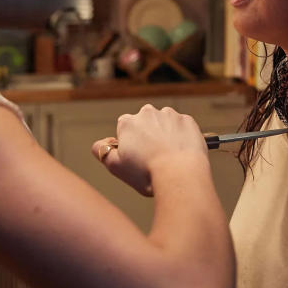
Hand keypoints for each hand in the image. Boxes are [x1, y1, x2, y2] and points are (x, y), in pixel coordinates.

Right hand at [91, 105, 206, 196]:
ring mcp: (170, 115)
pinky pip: (183, 128)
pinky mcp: (188, 121)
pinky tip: (182, 153)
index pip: (125, 128)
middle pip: (145, 123)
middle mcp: (148, 112)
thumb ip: (101, 152)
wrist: (180, 174)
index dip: (130, 144)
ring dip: (166, 135)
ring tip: (169, 157)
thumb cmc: (146, 172)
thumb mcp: (115, 166)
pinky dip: (182, 137)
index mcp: (128, 122)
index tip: (137, 157)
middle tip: (153, 158)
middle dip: (148, 136)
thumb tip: (99, 144)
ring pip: (165, 124)